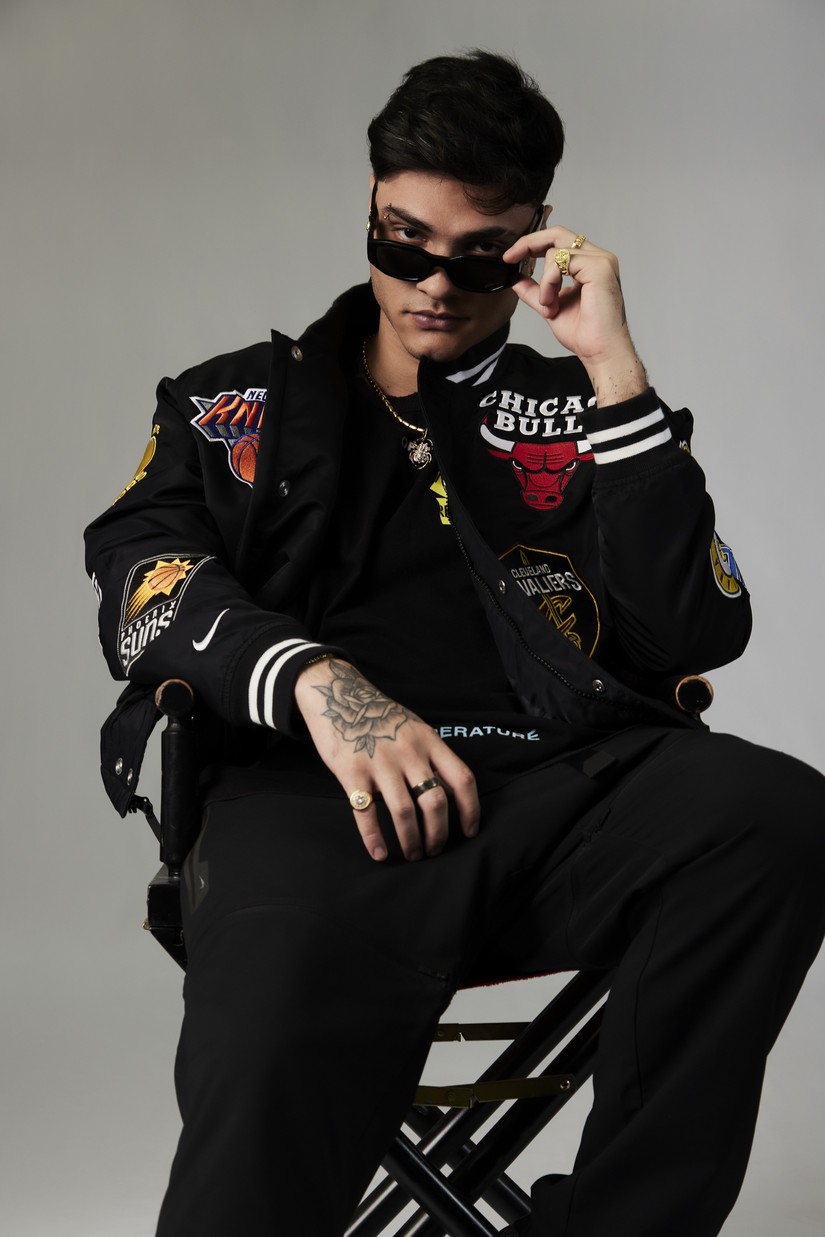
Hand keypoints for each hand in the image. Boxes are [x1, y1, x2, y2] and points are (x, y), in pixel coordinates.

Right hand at [294, 658, 479, 861]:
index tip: (469, 832)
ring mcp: (380, 762)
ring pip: (404, 812)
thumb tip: (453, 793)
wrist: (338, 696)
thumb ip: (432, 756)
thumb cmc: (379, 717)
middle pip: (435, 802)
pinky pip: (366, 812)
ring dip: (411, 840)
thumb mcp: (415, 728)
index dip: (471, 810)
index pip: (462, 779)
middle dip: (438, 834)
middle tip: (434, 850)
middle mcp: (409, 753)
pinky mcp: (352, 772)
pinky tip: (380, 854)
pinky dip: (374, 839)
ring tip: (412, 854)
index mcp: (429, 741)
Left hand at [503, 226, 647, 404]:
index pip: (559, 241)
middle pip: (557, 233)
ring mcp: (600, 260)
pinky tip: (553, 302)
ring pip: (555, 251)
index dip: (533, 243)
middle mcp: (597, 258)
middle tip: (510, 256)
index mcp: (588, 265)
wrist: (599, 350)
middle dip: (529, 242)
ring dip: (544, 280)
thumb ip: (535, 291)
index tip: (511, 256)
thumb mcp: (550, 307)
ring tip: (549, 305)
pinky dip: (549, 282)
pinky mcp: (599, 267)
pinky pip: (561, 261)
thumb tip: (516, 279)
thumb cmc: (584, 333)